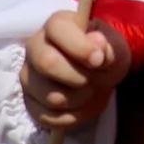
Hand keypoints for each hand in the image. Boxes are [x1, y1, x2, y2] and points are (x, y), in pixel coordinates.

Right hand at [21, 13, 129, 130]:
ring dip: (79, 99)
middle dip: (79, 77)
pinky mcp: (30, 103)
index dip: (80, 47)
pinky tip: (80, 105)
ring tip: (90, 91)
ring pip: (51, 96)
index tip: (98, 60)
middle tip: (94, 80)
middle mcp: (35, 47)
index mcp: (56, 25)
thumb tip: (97, 43)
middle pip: (47, 63)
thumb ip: (107, 45)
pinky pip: (48, 117)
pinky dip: (71, 117)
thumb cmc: (103, 55)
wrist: (98, 76)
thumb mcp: (114, 47)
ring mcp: (29, 76)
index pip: (57, 29)